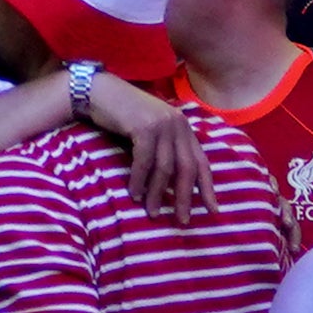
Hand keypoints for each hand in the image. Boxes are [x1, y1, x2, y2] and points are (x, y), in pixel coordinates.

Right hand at [84, 73, 211, 224]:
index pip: (202, 161)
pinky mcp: (143, 126)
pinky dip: (139, 180)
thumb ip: (166, 149)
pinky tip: (134, 194)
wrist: (99, 91)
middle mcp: (177, 124)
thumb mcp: (153, 131)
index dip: (208, 187)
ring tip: (152, 212)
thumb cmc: (124, 114)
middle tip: (182, 220)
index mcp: (183, 126)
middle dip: (185, 197)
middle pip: (186, 168)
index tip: (213, 211)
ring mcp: (161, 124)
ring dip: (157, 193)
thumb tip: (175, 186)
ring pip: (164, 168)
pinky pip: (144, 161)